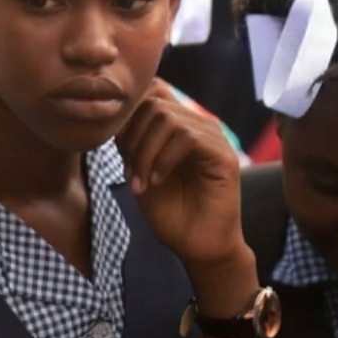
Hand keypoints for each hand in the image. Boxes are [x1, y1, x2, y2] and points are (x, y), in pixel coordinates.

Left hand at [116, 81, 245, 275]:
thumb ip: (131, 142)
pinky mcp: (223, 155)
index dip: (129, 112)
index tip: (118, 148)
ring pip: (168, 118)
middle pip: (155, 103)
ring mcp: (213, 138)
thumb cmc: (171, 212)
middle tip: (129, 171)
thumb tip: (114, 117)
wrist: (198, 247)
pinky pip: (188, 137)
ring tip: (141, 182)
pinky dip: (164, 158)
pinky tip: (158, 181)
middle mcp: (198, 125)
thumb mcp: (139, 171)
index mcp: (180, 125)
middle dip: (132, 137)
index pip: (153, 90)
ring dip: (145, 152)